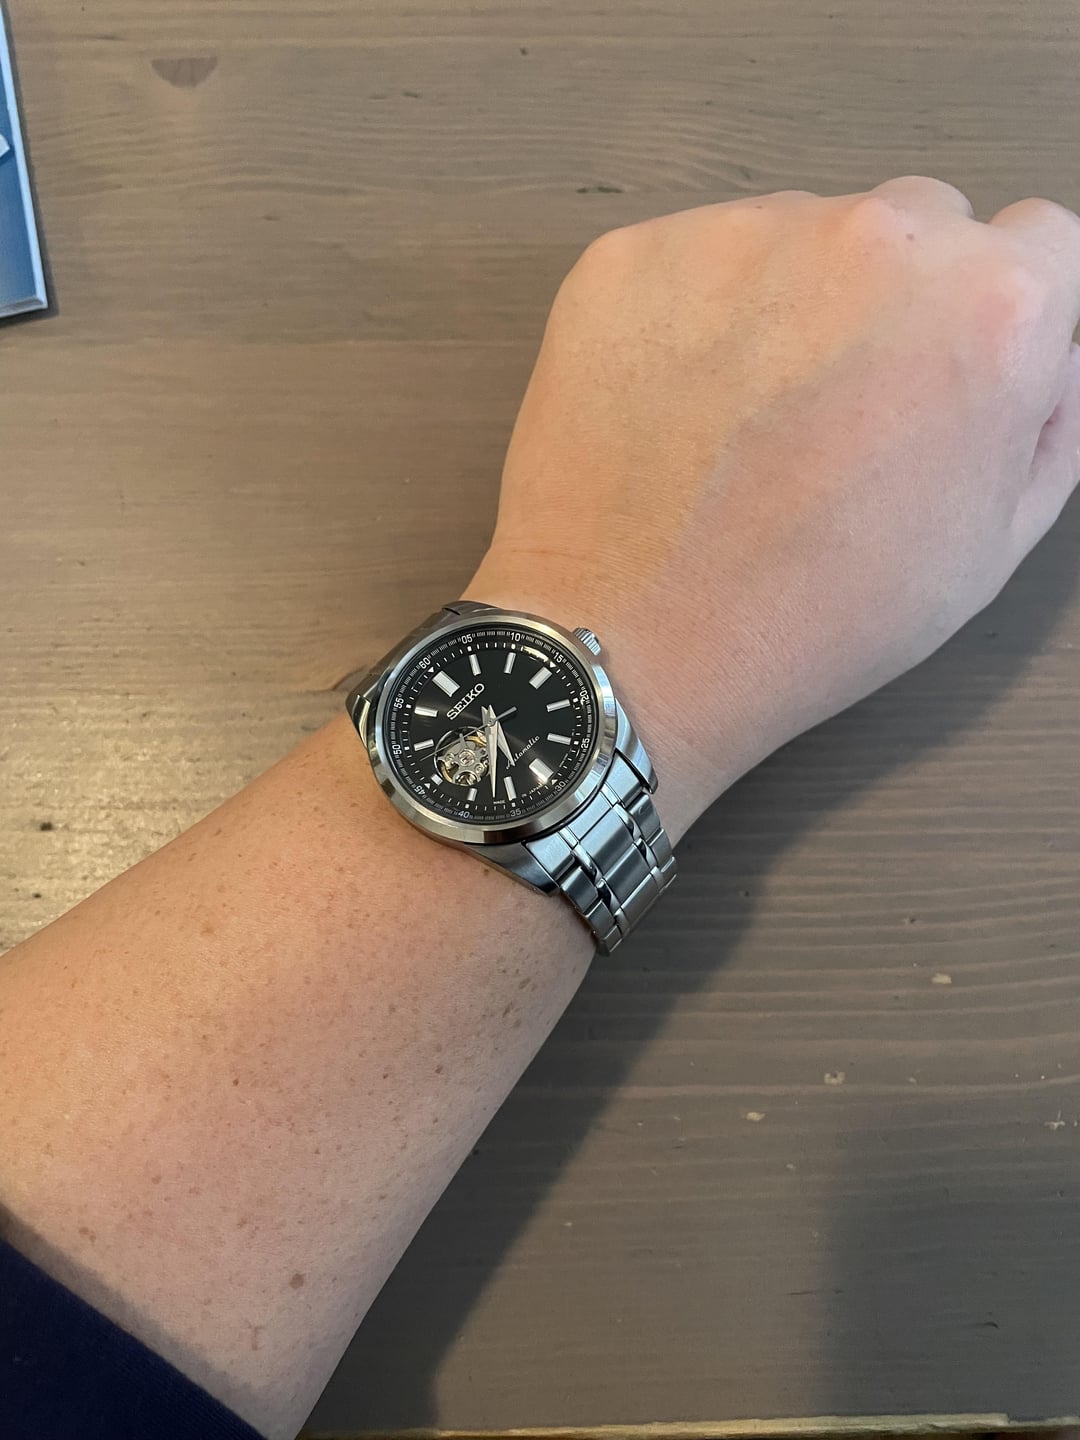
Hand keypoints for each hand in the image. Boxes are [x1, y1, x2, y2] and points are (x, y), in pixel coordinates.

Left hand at [466, 177, 1079, 838]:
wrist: (632, 646)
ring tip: (742, 421)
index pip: (1041, 244)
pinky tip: (674, 409)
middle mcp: (876, 237)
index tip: (950, 372)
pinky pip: (695, 260)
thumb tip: (1046, 355)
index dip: (999, 320)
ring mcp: (742, 234)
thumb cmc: (813, 617)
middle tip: (839, 409)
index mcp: (991, 304)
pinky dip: (692, 314)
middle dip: (896, 301)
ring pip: (799, 234)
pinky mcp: (634, 254)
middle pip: (919, 225)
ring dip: (789, 301)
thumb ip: (1046, 421)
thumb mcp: (989, 547)